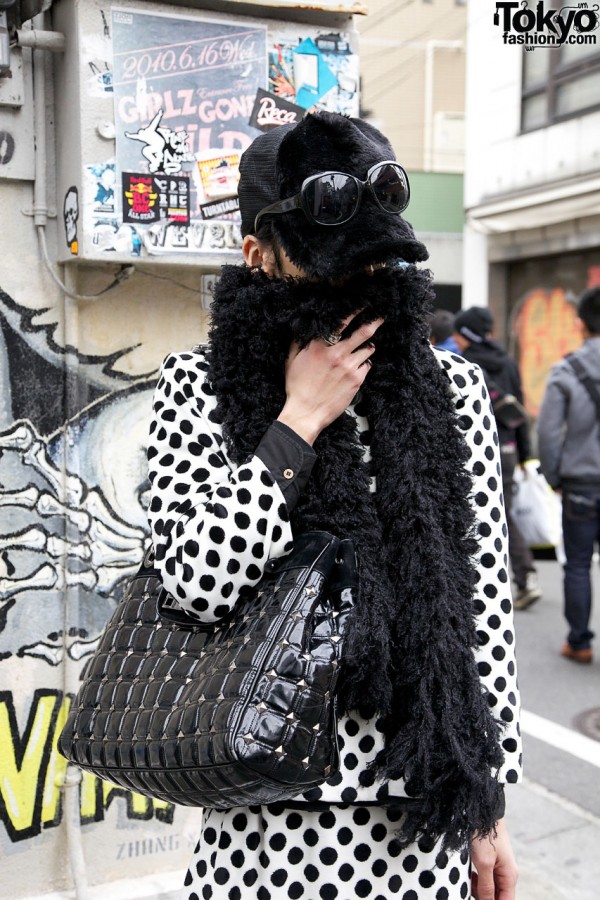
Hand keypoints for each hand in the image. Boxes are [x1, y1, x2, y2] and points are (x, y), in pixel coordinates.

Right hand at [277, 311, 383, 443]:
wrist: (306, 412)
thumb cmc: (298, 389)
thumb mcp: (292, 361)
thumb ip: (299, 342)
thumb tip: (302, 329)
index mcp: (320, 346)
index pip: (342, 322)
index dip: (355, 312)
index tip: (363, 306)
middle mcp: (337, 353)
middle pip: (363, 332)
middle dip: (374, 322)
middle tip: (380, 317)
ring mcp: (349, 367)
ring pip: (368, 349)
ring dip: (368, 347)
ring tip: (366, 348)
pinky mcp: (357, 380)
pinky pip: (367, 366)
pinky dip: (365, 364)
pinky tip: (359, 366)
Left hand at [471, 819, 517, 899]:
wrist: (482, 811)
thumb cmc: (485, 835)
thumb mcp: (484, 863)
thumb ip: (486, 887)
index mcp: (509, 876)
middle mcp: (506, 873)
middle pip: (496, 896)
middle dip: (483, 895)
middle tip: (469, 887)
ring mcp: (498, 866)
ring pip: (489, 887)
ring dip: (477, 887)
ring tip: (468, 877)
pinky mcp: (490, 860)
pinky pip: (484, 877)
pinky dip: (476, 878)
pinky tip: (469, 871)